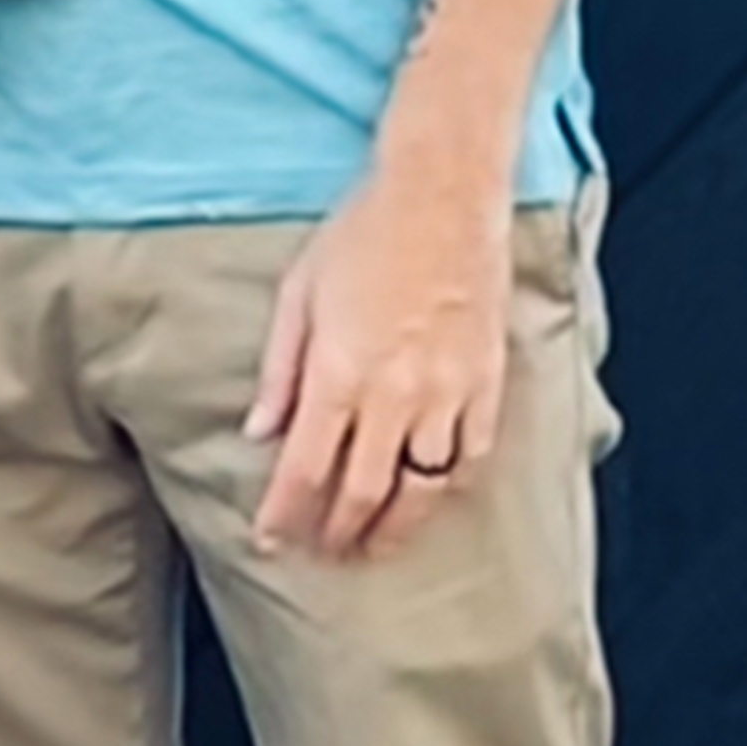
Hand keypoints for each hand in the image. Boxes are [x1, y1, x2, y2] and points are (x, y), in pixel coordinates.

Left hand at [247, 150, 514, 559]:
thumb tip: (259, 432)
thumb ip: (279, 372)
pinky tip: (429, 496)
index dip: (284, 516)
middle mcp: (394, 395)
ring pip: (420, 490)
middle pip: (361, 494)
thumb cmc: (365, 232)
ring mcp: (447, 392)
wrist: (442, 192)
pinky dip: (446, 487)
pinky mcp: (487, 381)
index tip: (271, 540)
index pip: (304, 471)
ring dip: (392, 528)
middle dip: (336, 534)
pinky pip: (470, 455)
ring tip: (373, 545)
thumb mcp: (298, 294)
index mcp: (339, 374)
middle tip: (321, 553)